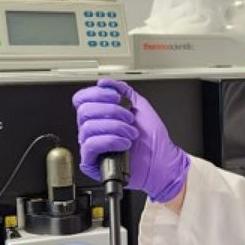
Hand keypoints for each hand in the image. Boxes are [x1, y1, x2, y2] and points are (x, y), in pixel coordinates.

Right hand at [72, 78, 189, 202]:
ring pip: (88, 127)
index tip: (116, 97)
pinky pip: (91, 145)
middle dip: (111, 111)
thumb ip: (124, 91)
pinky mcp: (92, 162)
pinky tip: (124, 144)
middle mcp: (93, 130)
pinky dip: (110, 141)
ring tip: (130, 133)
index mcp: (100, 116)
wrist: (162, 161)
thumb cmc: (153, 140)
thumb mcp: (140, 108)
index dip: (96, 94)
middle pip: (84, 111)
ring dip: (115, 127)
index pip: (82, 99)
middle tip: (128, 118)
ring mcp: (92, 146)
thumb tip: (106, 83)